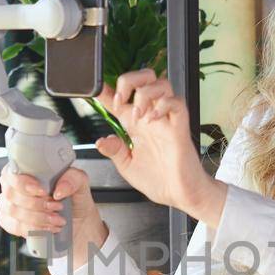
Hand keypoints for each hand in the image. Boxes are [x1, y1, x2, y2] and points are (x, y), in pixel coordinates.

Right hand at [0, 161, 98, 238]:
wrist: (78, 221)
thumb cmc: (74, 198)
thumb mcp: (80, 182)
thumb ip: (72, 179)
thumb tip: (59, 190)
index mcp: (26, 170)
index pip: (13, 173)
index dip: (24, 183)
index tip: (43, 191)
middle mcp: (14, 186)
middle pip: (11, 194)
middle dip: (36, 203)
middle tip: (57, 206)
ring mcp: (10, 206)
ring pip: (14, 212)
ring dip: (38, 217)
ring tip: (57, 218)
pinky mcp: (12, 224)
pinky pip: (16, 227)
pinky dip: (34, 229)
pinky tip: (48, 227)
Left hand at [94, 68, 216, 214]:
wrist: (179, 195)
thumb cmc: (159, 180)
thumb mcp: (127, 167)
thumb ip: (114, 151)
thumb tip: (101, 141)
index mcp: (136, 125)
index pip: (121, 99)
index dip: (106, 91)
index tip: (94, 90)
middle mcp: (150, 118)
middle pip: (145, 78)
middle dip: (129, 81)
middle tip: (121, 99)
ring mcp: (166, 121)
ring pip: (161, 84)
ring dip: (145, 94)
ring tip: (139, 115)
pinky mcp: (180, 128)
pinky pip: (176, 103)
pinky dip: (164, 105)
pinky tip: (154, 119)